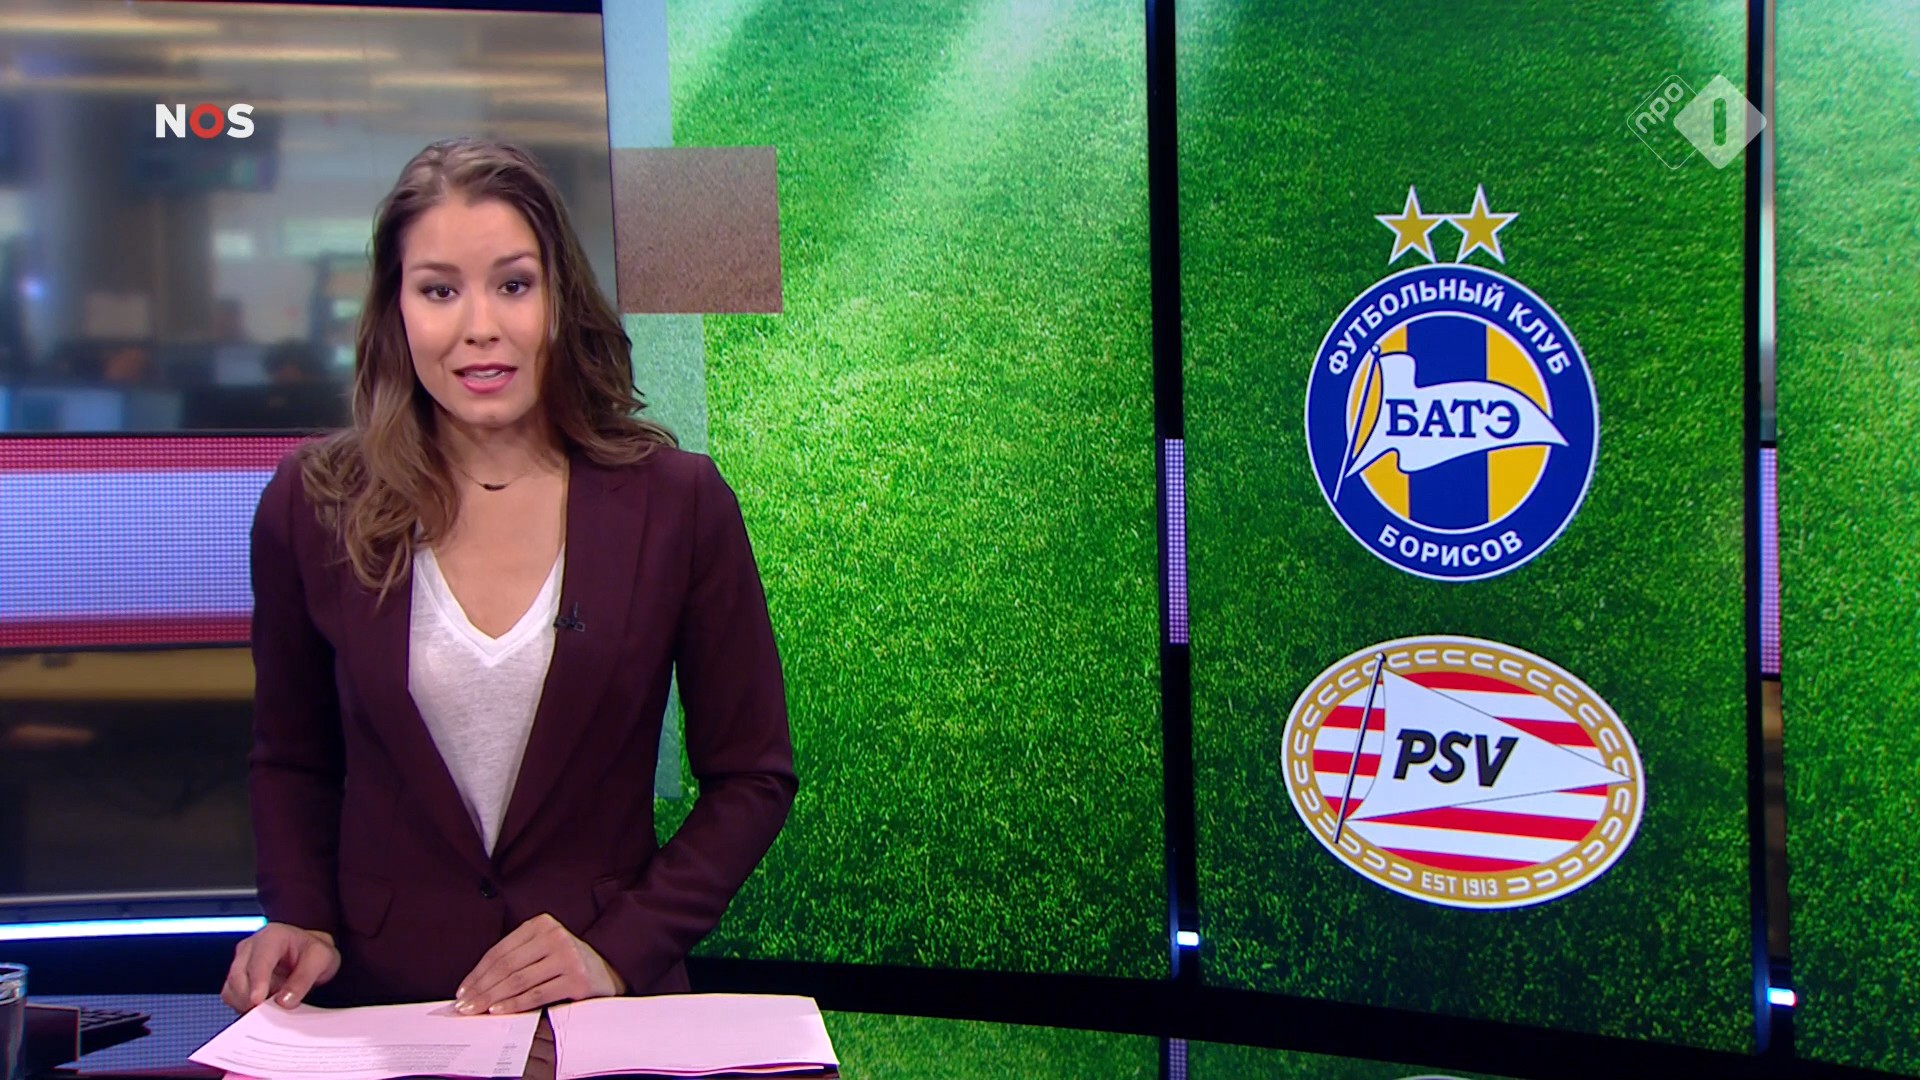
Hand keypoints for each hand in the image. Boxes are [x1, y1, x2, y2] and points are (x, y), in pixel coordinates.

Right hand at [222, 922, 339, 1011]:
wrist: (307, 952)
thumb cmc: (312, 952)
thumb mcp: (320, 960)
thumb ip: (303, 979)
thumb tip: (283, 1002)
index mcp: (272, 936)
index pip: (259, 960)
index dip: (257, 981)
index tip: (257, 1000)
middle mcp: (251, 946)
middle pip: (238, 976)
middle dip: (250, 998)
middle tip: (269, 1013)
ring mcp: (240, 961)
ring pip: (231, 988)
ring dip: (246, 1003)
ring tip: (271, 1005)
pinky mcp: (235, 977)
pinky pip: (230, 996)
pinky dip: (243, 1005)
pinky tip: (263, 1004)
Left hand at [454, 913, 624, 1014]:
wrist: (607, 972)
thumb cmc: (566, 963)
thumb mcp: (542, 949)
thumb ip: (516, 959)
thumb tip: (475, 985)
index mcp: (542, 924)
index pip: (500, 950)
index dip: (478, 973)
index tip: (463, 990)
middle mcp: (555, 936)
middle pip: (507, 966)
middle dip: (481, 988)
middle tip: (464, 1005)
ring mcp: (568, 956)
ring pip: (519, 980)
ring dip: (493, 998)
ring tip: (477, 1010)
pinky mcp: (576, 978)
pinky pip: (537, 994)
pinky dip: (515, 1004)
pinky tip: (499, 1010)